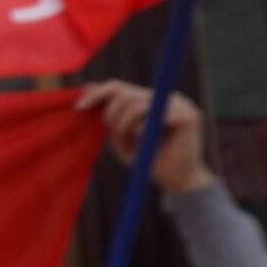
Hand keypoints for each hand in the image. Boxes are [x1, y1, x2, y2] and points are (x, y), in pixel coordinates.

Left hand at [76, 81, 213, 198]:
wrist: (177, 182)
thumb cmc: (148, 161)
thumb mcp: (121, 136)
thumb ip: (110, 113)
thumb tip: (87, 85)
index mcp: (151, 98)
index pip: (118, 86)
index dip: (96, 94)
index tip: (78, 108)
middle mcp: (165, 96)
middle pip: (123, 93)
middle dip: (112, 117)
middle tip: (117, 137)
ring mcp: (179, 103)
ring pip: (135, 105)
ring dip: (125, 126)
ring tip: (131, 142)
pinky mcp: (188, 115)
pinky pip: (153, 117)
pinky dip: (142, 131)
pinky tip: (147, 141)